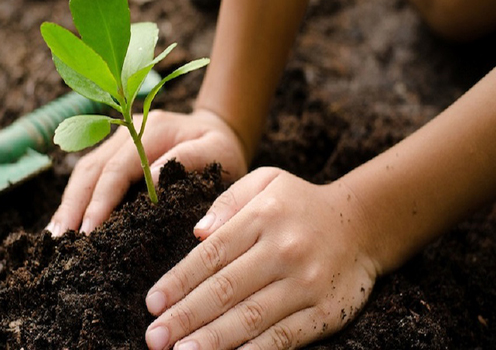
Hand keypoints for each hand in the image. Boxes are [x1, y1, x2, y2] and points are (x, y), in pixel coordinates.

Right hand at [46, 109, 247, 234]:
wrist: (218, 131)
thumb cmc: (221, 148)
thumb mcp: (216, 152)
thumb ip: (188, 160)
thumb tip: (151, 182)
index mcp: (152, 129)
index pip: (117, 168)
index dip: (100, 200)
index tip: (89, 232)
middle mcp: (128, 130)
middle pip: (91, 168)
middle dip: (74, 205)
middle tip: (60, 240)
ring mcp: (118, 139)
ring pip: (84, 170)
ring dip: (69, 203)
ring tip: (56, 236)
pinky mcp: (115, 152)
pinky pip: (90, 174)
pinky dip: (78, 198)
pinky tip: (68, 222)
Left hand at [144, 168, 377, 348]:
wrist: (364, 224)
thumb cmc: (301, 204)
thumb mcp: (266, 181)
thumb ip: (229, 201)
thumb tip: (197, 233)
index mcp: (264, 216)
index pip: (212, 254)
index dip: (179, 281)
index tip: (152, 303)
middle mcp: (284, 250)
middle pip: (225, 289)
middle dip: (185, 316)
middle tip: (154, 337)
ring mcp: (307, 283)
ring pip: (250, 317)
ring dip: (212, 339)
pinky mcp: (325, 311)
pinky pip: (284, 337)